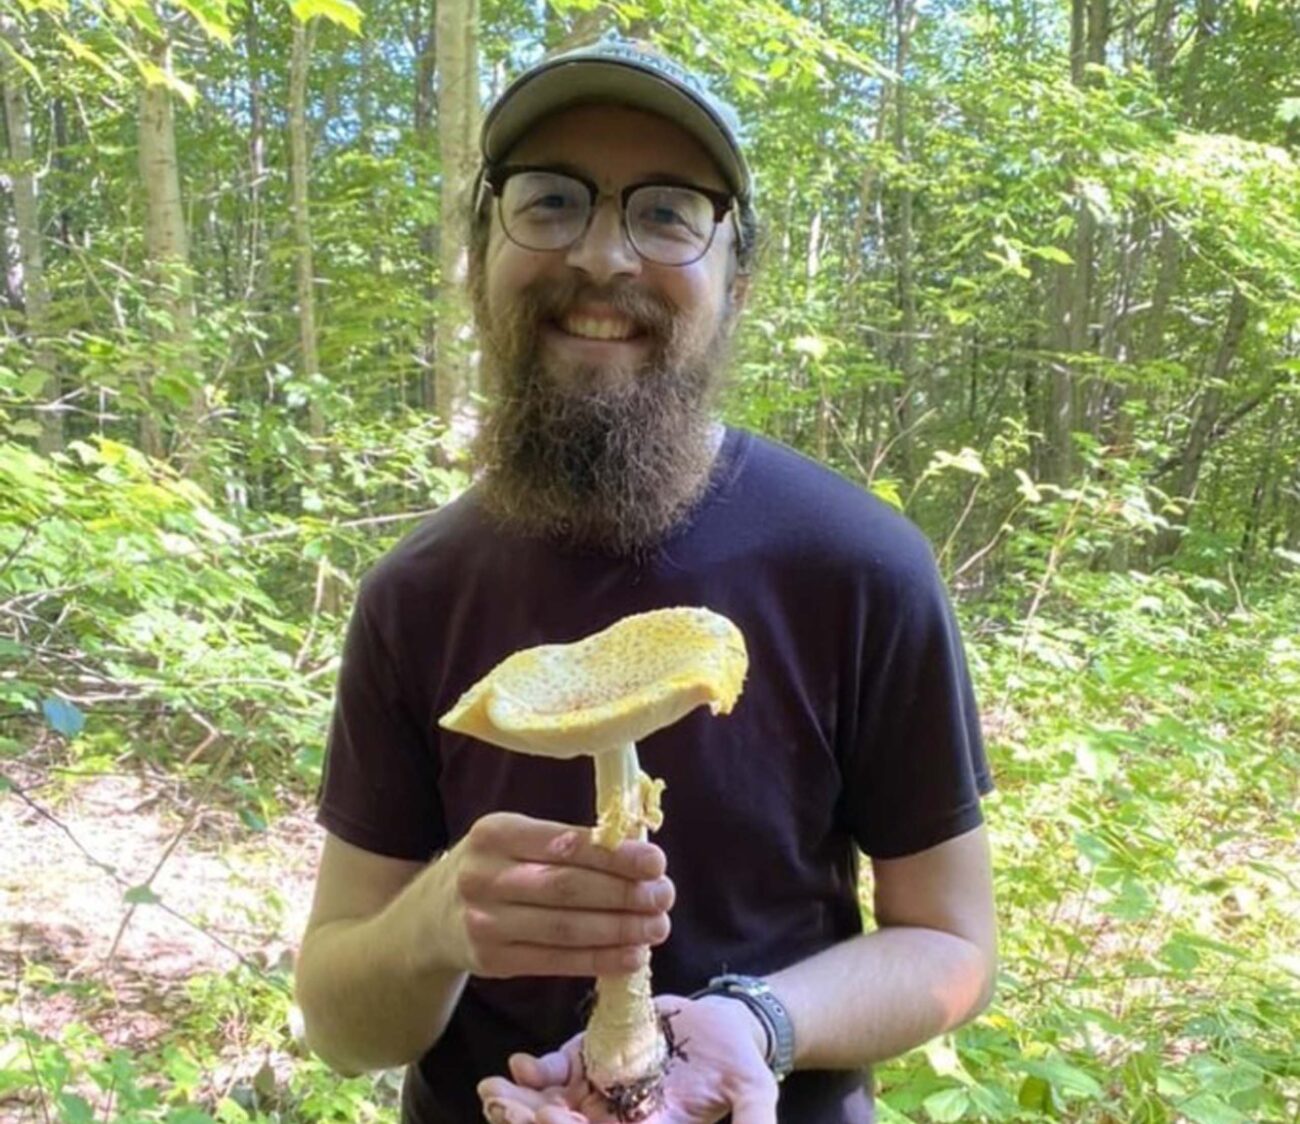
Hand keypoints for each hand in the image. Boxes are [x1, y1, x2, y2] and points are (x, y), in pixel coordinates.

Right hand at [428, 811, 673, 978]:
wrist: (427, 920)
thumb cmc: (490, 868)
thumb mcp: (511, 839)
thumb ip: (563, 843)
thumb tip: (637, 854)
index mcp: (495, 832)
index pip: (565, 843)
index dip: (614, 855)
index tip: (656, 862)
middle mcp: (485, 876)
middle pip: (568, 888)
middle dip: (625, 894)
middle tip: (665, 896)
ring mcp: (485, 923)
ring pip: (565, 928)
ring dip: (620, 930)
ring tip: (657, 927)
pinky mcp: (492, 962)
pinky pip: (555, 961)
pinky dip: (598, 960)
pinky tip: (631, 956)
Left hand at [477, 993, 778, 1123]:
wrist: (726, 1025)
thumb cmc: (740, 1063)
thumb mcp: (753, 1092)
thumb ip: (753, 1120)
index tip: (554, 1120)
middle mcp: (617, 1119)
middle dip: (529, 1122)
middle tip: (502, 1106)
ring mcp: (601, 1092)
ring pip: (550, 1107)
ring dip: (520, 1104)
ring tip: (492, 1089)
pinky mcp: (593, 1060)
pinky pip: (556, 1074)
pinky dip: (536, 1073)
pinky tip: (520, 1065)